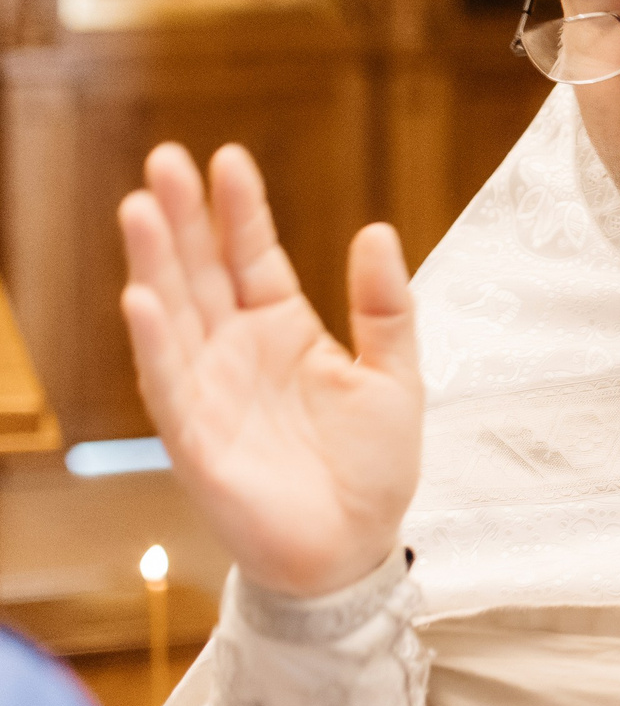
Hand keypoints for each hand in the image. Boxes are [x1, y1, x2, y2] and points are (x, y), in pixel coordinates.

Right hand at [117, 143, 421, 598]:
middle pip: (202, 272)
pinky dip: (155, 341)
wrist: (355, 548)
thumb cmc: (372, 467)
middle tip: (163, 160)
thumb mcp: (396, 374)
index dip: (239, 209)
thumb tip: (377, 230)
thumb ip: (385, 306)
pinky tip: (140, 296)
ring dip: (156, 263)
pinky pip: (169, 383)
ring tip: (139, 208)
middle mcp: (237, 351)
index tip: (226, 157)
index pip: (253, 256)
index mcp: (283, 329)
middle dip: (181, 217)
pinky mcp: (195, 438)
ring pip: (174, 314)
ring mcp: (211, 390)